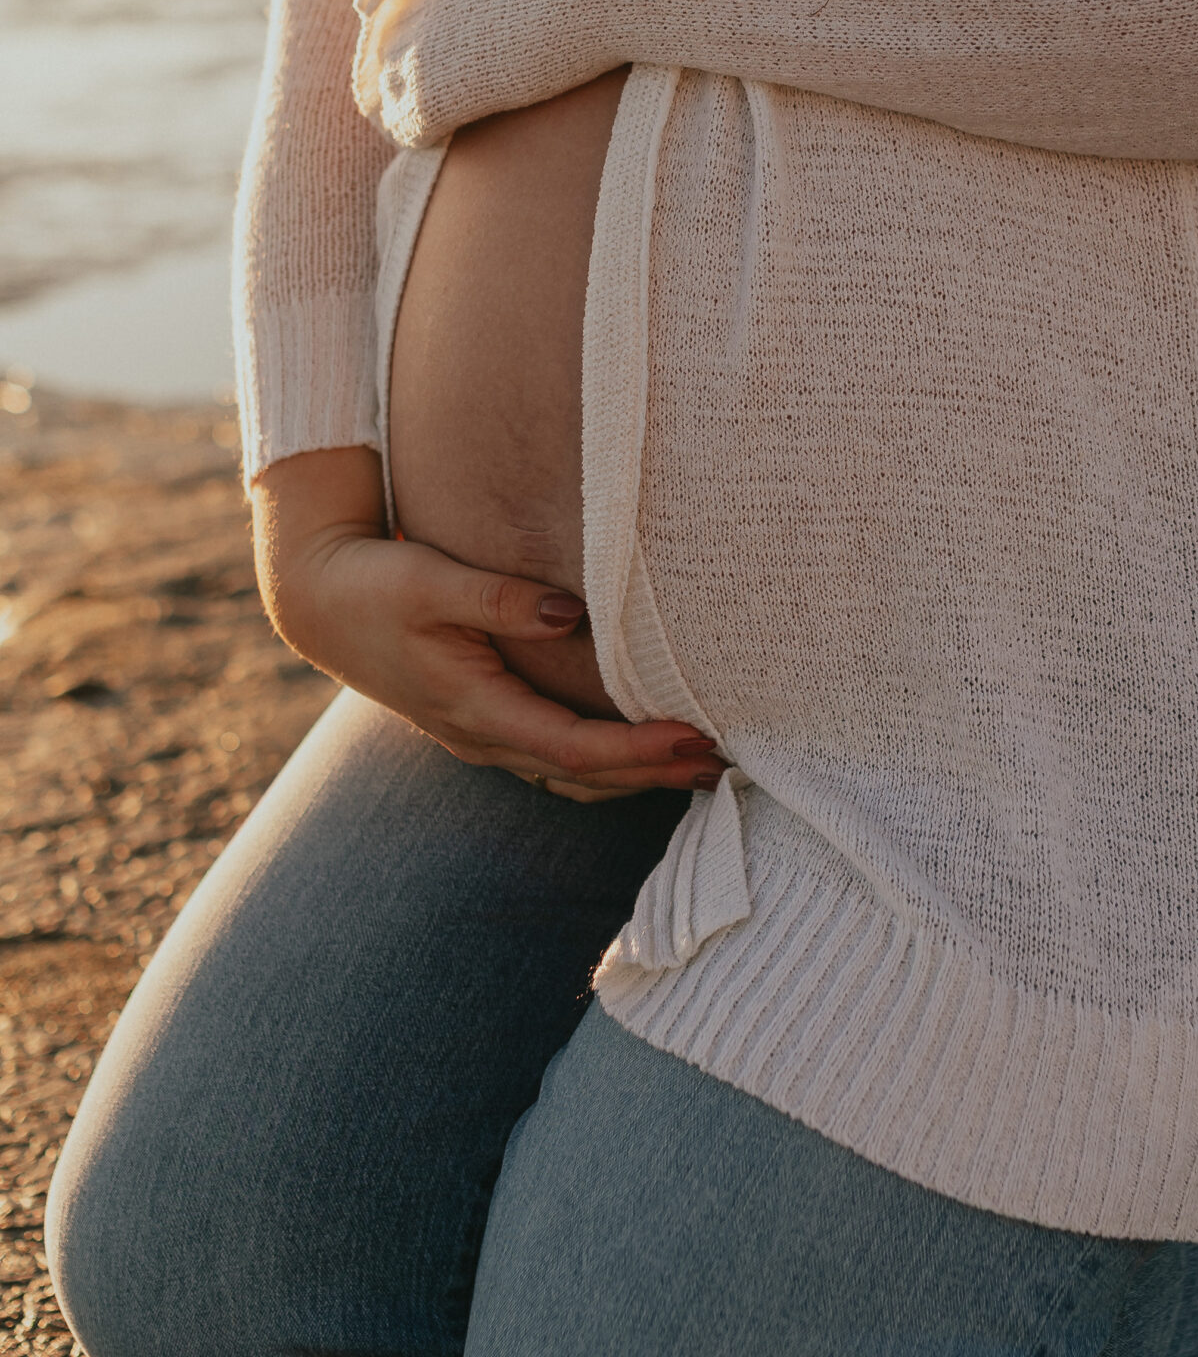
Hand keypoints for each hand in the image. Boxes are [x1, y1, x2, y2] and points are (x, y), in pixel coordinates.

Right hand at [251, 447, 726, 802]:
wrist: (317, 602)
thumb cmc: (375, 584)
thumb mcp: (432, 580)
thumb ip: (499, 598)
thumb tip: (567, 610)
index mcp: (475, 708)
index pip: (575, 745)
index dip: (639, 750)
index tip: (694, 740)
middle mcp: (481, 735)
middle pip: (584, 772)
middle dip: (653, 772)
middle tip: (723, 763)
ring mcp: (479, 735)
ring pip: (570, 774)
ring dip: (632, 776)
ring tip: (696, 765)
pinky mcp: (480, 721)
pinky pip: (553, 758)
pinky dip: (601, 763)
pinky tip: (636, 751)